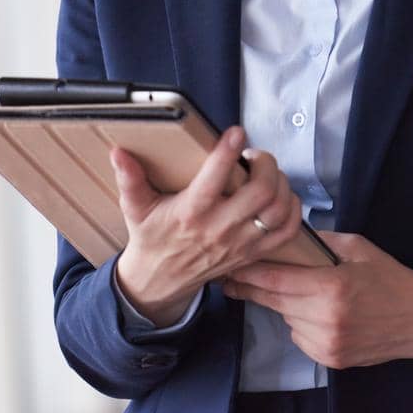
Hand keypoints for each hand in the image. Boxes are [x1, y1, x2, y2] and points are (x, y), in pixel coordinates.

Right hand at [112, 127, 303, 324]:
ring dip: (281, 184)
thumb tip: (118, 151)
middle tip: (253, 155)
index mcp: (191, 212)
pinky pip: (287, 232)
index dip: (228, 152)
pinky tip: (282, 195)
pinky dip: (293, 210)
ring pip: (278, 210)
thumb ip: (129, 179)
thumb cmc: (151, 238)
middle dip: (265, 164)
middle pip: (261, 192)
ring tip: (267, 173)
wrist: (159, 281)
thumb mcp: (136, 208)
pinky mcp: (253, 253)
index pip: (214, 179)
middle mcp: (220, 228)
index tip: (235, 131)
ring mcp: (240, 243)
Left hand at [223, 232, 412, 369]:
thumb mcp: (359, 247)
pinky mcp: (329, 359)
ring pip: (287, 320)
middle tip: (233, 279)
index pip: (277, 281)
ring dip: (287, 306)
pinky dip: (303, 324)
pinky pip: (300, 337)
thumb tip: (288, 234)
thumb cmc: (390, 277)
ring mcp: (326, 343)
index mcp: (332, 287)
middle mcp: (325, 319)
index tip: (230, 267)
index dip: (249, 274)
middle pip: (274, 302)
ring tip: (308, 294)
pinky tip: (323, 314)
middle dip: (253, 289)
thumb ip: (322, 241)